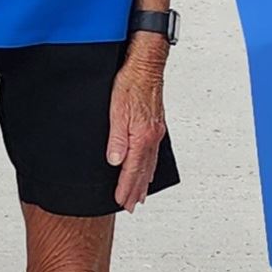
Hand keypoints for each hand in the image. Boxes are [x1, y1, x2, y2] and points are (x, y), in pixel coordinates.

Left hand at [107, 40, 167, 211]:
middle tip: (130, 206)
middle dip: (136, 190)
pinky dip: (151, 167)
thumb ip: (117, 138)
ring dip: (144, 182)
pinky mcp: (156, 125)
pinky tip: (149, 170)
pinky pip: (154, 153)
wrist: (147, 65)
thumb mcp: (116, 110)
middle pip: (143, 171)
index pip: (132, 169)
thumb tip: (114, 161)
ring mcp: (156, 132)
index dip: (125, 187)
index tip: (120, 201)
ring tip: (140, 196)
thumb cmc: (130, 82)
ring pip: (150, 164)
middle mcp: (152, 137)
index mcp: (142, 136)